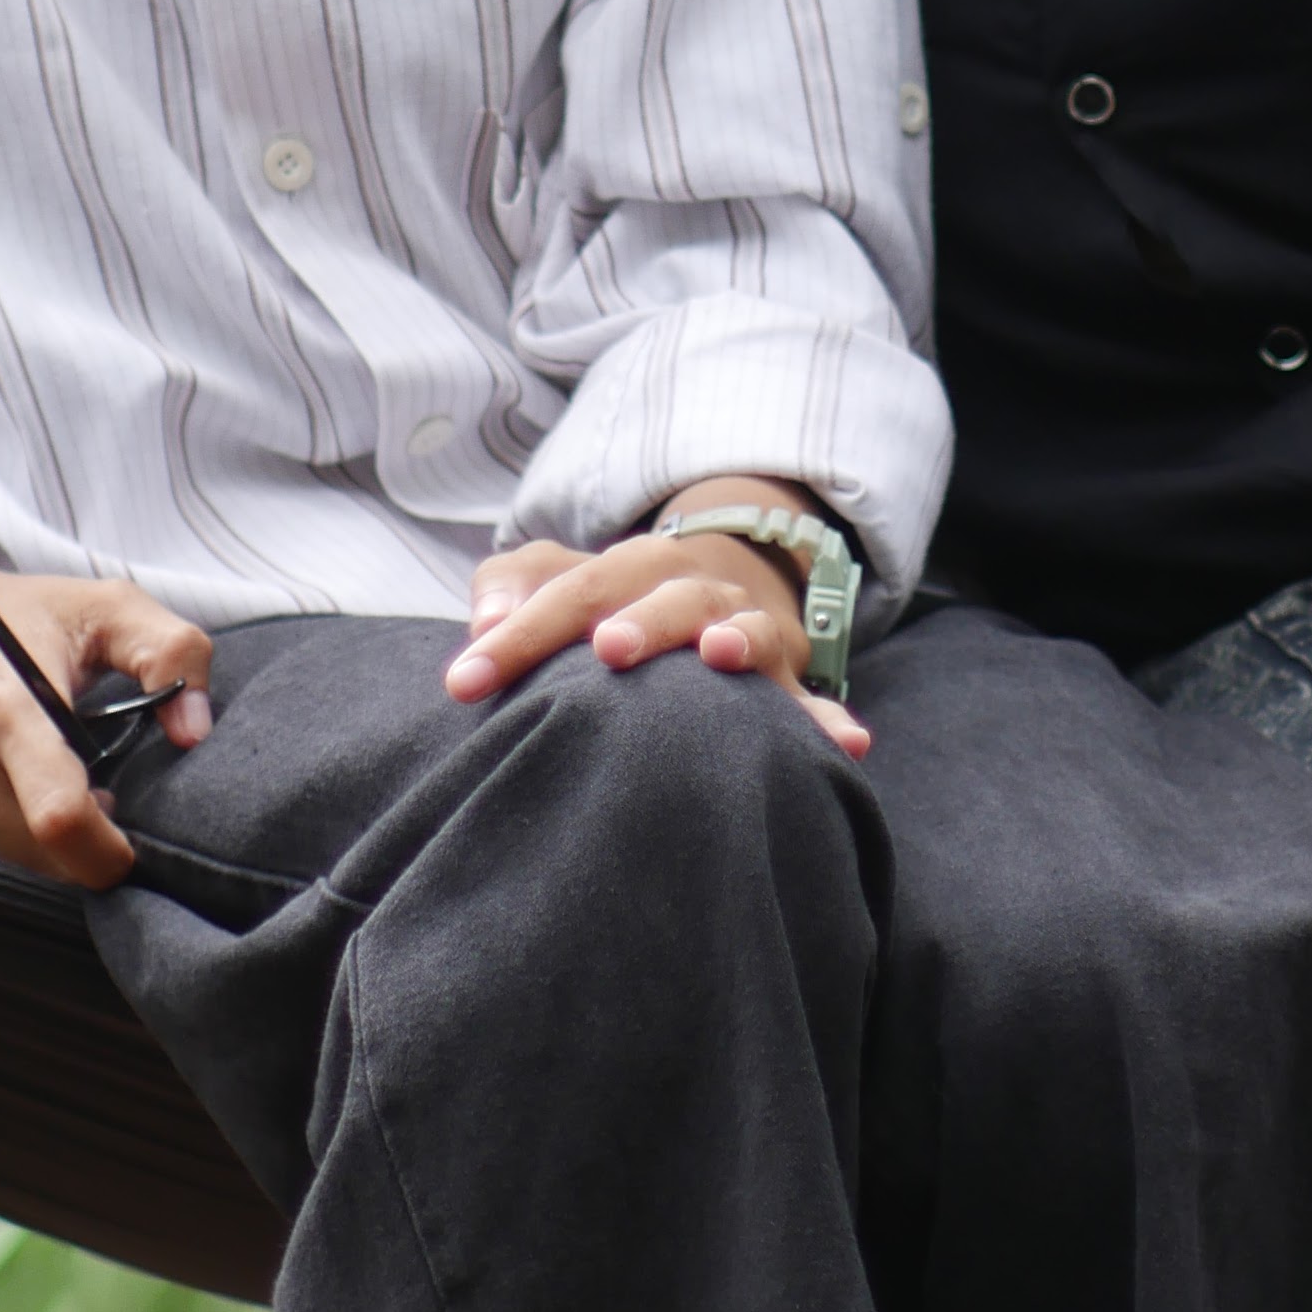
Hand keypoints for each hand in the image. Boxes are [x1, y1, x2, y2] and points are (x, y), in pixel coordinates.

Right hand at [0, 506, 212, 888]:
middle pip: (31, 863)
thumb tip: (195, 734)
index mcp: (6, 706)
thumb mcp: (101, 606)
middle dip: (73, 859)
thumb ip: (170, 653)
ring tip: (37, 800)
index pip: (62, 821)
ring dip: (25, 858)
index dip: (107, 854)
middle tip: (90, 814)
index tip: (127, 845)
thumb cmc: (4, 610)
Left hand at [444, 477, 868, 756]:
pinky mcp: (789, 676)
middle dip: (639, 620)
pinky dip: (829, 721)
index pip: (568, 592)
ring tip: (720, 654)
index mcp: (627, 567)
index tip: (464, 681)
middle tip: (607, 650)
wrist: (719, 577)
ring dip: (735, 638)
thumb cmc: (615, 599)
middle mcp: (692, 588)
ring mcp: (747, 629)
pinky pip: (812, 701)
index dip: (517, 635)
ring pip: (746, 627)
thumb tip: (481, 621)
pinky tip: (847, 743)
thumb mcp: (562, 580)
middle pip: (666, 596)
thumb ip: (514, 586)